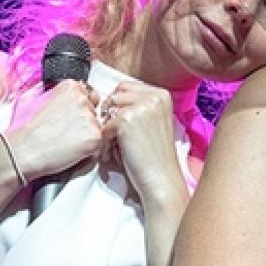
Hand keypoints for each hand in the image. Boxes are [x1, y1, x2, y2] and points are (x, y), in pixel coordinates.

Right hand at [7, 80, 102, 179]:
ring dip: (87, 136)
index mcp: (70, 86)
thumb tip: (67, 92)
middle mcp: (82, 98)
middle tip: (65, 132)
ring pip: (98, 128)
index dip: (80, 109)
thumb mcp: (35, 99)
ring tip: (66, 142)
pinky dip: (89, 150)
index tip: (68, 118)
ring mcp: (90, 117)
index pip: (88, 95)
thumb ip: (55, 94)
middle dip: (84, 122)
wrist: (23, 150)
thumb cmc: (26, 130)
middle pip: (94, 112)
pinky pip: (99, 143)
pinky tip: (71, 150)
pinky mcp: (95, 136)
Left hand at [98, 81, 186, 205]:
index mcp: (161, 95)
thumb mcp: (153, 121)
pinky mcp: (126, 119)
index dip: (119, 106)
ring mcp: (140, 106)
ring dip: (108, 128)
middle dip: (111, 115)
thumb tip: (111, 100)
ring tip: (119, 145)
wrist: (160, 178)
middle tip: (119, 136)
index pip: (126, 87)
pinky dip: (106, 142)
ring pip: (108, 110)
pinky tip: (118, 153)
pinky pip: (104, 126)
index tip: (124, 125)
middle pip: (115, 95)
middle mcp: (153, 96)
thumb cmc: (154, 156)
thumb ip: (139, 106)